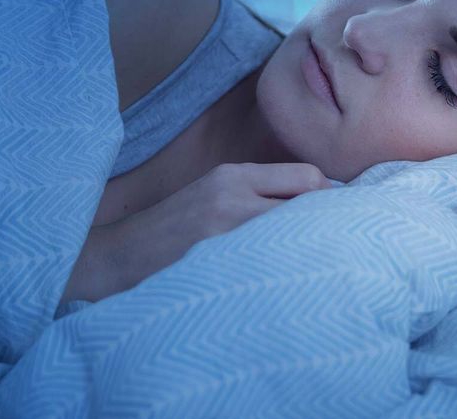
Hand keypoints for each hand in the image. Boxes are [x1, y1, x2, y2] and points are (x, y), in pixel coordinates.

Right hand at [62, 162, 330, 303]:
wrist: (123, 256)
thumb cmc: (176, 229)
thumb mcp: (213, 194)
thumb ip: (257, 192)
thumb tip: (318, 201)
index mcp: (233, 174)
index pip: (307, 175)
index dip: (328, 197)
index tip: (332, 217)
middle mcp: (233, 194)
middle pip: (310, 200)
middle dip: (327, 222)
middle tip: (333, 243)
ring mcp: (227, 229)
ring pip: (297, 233)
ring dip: (309, 247)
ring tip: (311, 264)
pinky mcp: (221, 260)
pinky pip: (274, 262)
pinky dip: (287, 269)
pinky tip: (286, 281)